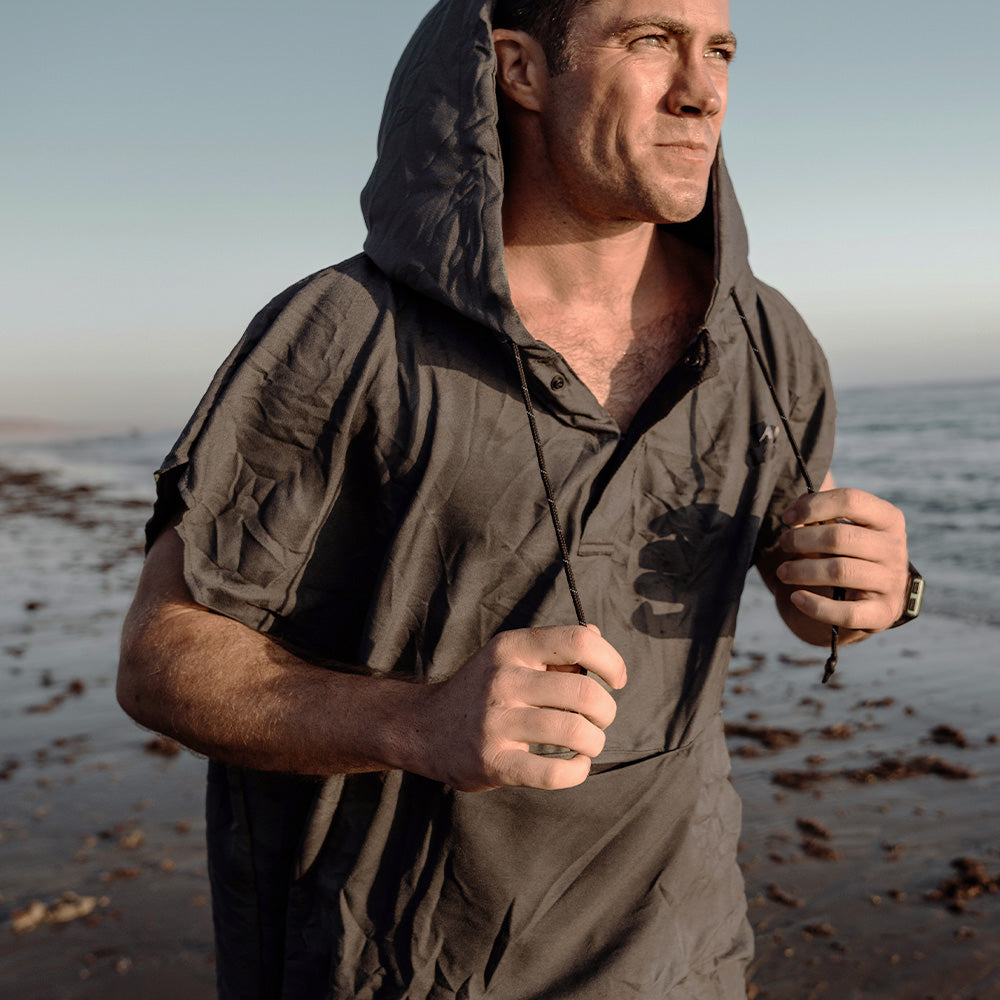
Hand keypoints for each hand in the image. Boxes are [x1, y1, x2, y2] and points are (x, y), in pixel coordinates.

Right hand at [414, 625, 626, 792]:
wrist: (423, 727)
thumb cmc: (481, 689)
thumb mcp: (509, 655)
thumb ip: (554, 648)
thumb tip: (600, 636)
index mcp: (512, 647)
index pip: (579, 641)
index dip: (611, 661)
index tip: (616, 680)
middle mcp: (504, 679)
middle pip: (584, 692)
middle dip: (606, 711)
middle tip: (599, 719)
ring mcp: (497, 721)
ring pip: (575, 732)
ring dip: (594, 742)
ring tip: (587, 743)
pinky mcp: (494, 761)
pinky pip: (554, 772)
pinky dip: (577, 771)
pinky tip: (575, 765)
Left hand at [775, 486, 909, 634]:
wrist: (871, 597)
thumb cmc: (848, 553)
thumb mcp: (840, 529)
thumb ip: (820, 516)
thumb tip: (794, 513)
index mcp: (888, 519)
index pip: (851, 500)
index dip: (813, 505)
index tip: (786, 517)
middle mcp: (895, 548)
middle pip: (840, 537)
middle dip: (801, 540)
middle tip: (783, 544)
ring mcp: (892, 582)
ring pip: (840, 572)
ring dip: (802, 571)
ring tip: (782, 572)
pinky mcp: (883, 613)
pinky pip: (847, 613)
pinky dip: (817, 606)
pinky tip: (796, 598)